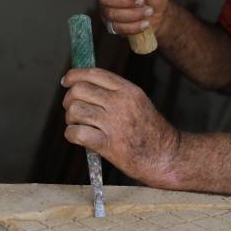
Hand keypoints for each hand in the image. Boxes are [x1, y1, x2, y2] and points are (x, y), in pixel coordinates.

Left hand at [62, 68, 179, 187]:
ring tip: (78, 125)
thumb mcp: (138, 102)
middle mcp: (120, 103)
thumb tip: (82, 86)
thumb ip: (114, 93)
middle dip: (69, 100)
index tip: (66, 81)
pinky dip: (71, 134)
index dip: (74, 75)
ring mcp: (113, 124)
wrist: (164, 156)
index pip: (93, 74)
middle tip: (73, 110)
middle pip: (79, 90)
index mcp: (128, 90)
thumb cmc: (149, 130)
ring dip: (70, 118)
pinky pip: (76, 133)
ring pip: (75, 110)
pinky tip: (78, 137)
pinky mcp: (107, 144)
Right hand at [94, 0, 168, 37]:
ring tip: (148, 11)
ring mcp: (107, 11)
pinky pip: (118, 27)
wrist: (159, 16)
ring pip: (111, 14)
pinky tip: (145, 22)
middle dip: (124, 0)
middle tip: (141, 1)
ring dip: (133, 14)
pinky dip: (134, 26)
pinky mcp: (113, 26)